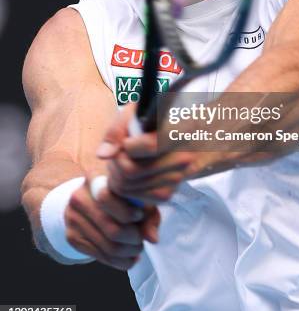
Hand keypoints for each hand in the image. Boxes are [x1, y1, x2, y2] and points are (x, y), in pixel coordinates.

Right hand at [64, 176, 159, 270]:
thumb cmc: (120, 196)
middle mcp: (79, 197)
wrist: (88, 200)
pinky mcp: (72, 237)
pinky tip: (129, 258)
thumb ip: (149, 214)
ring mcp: (73, 218)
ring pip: (107, 246)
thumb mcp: (136, 196)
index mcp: (95, 178)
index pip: (106, 198)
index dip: (127, 212)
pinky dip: (119, 262)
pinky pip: (100, 256)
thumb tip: (152, 238)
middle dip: (133, 239)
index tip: (140, 216)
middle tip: (141, 240)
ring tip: (137, 250)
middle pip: (110, 228)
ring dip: (128, 253)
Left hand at [97, 103, 215, 207]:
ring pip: (130, 187)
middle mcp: (184, 156)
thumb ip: (117, 129)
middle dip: (115, 163)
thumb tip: (103, 155)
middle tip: (118, 153)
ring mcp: (178, 177)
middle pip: (131, 171)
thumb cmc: (154, 120)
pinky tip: (131, 174)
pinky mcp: (170, 192)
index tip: (127, 140)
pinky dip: (127, 189)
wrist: (182, 134)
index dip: (128, 146)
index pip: (151, 146)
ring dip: (117, 176)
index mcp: (180, 129)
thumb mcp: (136, 112)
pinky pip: (136, 198)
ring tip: (124, 161)